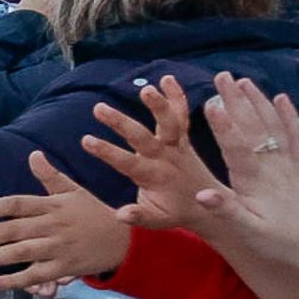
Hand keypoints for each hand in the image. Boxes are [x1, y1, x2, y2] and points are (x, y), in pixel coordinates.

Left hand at [0, 152, 128, 293]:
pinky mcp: (64, 267)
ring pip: (19, 253)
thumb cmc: (95, 214)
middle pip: (11, 230)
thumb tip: (33, 155)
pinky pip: (35, 275)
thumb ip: (50, 176)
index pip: (14, 204)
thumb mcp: (74, 190)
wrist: (125, 240)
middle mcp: (52, 226)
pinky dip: (14, 281)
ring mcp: (58, 247)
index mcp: (51, 205)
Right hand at [82, 76, 221, 231]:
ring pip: (168, 123)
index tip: (87, 140)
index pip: (127, 163)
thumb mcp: (157, 221)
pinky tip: (166, 78)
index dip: (107, 152)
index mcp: (154, 177)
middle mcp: (166, 158)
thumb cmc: (177, 213)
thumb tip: (119, 214)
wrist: (211, 208)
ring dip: (159, 105)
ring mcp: (177, 146)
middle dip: (122, 123)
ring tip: (145, 88)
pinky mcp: (184, 139)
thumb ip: (139, 216)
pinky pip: (181, 116)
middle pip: (143, 137)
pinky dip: (176, 97)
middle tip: (99, 107)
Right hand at [194, 75, 298, 290]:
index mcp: (255, 183)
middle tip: (221, 76)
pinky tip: (281, 98)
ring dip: (258, 101)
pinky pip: (295, 135)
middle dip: (237, 101)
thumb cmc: (283, 243)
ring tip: (243, 81)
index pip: (237, 149)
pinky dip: (289, 115)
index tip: (210, 102)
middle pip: (254, 128)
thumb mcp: (250, 233)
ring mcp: (289, 164)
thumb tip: (200, 194)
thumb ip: (226, 211)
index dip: (224, 126)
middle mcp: (273, 167)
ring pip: (273, 126)